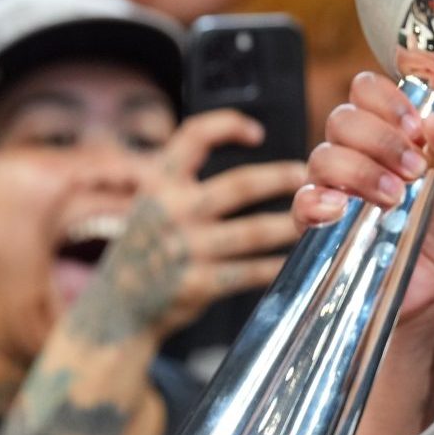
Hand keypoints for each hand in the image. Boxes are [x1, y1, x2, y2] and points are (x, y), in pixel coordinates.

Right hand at [82, 111, 306, 340]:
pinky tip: (296, 260)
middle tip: (306, 178)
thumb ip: (184, 181)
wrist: (117, 308)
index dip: (228, 125)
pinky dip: (278, 265)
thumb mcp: (150, 204)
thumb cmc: (147, 247)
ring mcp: (185, 250)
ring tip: (317, 218)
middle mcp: (171, 211)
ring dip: (291, 224)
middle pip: (240, 185)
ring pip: (254, 232)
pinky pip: (251, 272)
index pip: (194, 136)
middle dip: (280, 179)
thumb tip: (250, 166)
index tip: (257, 133)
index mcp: (158, 183)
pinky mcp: (198, 285)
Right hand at [293, 72, 433, 324]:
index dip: (386, 100)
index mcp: (395, 136)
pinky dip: (319, 200)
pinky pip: (303, 201)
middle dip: (379, 138)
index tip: (414, 127)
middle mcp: (360, 155)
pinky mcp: (320, 226)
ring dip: (359, 170)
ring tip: (393, 198)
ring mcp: (337, 189)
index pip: (368, 92)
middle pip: (343, 118)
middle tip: (412, 169)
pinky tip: (343, 208)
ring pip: (323, 155)